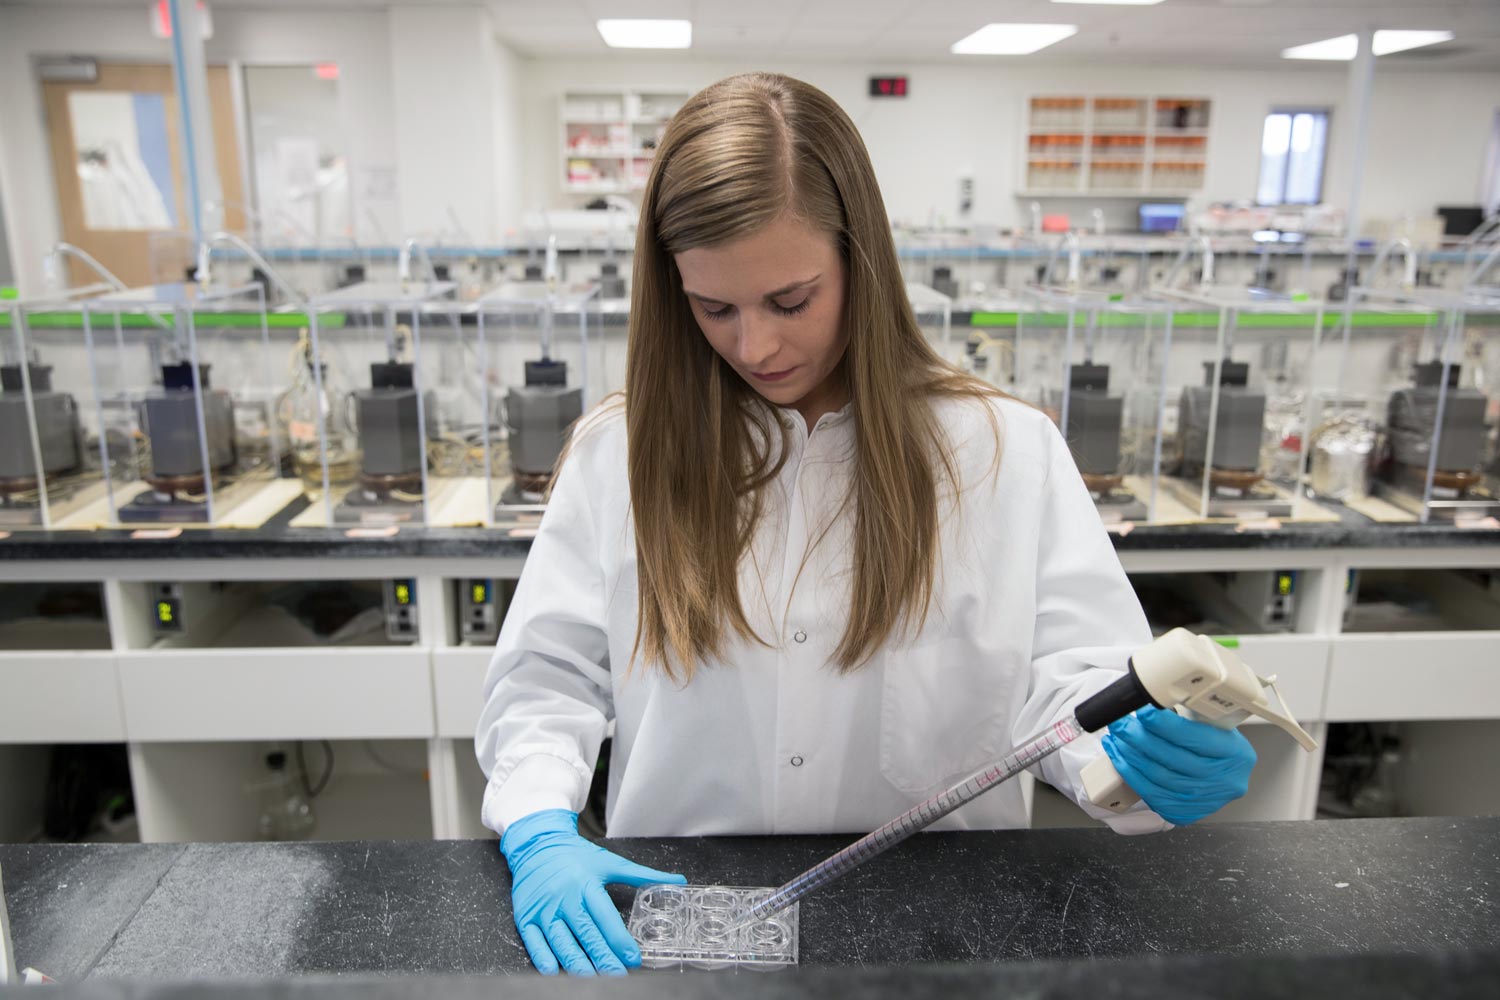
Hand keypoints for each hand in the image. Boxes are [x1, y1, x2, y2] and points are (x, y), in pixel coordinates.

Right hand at [500, 808, 686, 975]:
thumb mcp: (610, 862)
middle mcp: (564, 898)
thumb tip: (678, 881)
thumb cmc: (576, 856)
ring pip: (561, 942)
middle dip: (603, 958)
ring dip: (576, 963)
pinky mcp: (525, 917)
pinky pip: (534, 942)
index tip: (633, 958)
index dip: (619, 940)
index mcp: (586, 884)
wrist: (537, 845)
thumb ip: (644, 875)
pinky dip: (544, 958)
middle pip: (586, 934)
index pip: (605, 918)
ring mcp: (543, 910)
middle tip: (617, 976)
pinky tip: (555, 971)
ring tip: (591, 978)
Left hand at [1101, 705, 1256, 824]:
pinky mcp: (1182, 811)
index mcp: (1235, 753)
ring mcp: (1202, 799)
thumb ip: (1191, 714)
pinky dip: (1129, 771)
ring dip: (1129, 753)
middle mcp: (1221, 780)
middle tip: (1120, 721)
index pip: (1195, 738)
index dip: (1164, 725)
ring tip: (1116, 736)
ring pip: (1157, 775)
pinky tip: (1118, 755)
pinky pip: (1148, 791)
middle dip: (1138, 737)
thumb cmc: (1219, 747)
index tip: (1143, 711)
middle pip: (1171, 757)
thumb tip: (1154, 699)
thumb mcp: (1216, 725)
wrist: (1226, 778)